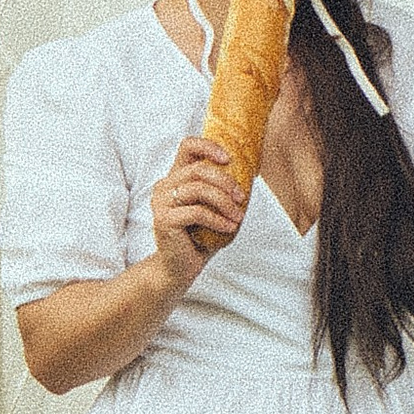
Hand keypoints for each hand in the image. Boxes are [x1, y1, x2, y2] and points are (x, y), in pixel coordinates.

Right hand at [150, 134, 245, 270]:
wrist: (179, 267)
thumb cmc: (199, 236)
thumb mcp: (213, 208)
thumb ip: (222, 189)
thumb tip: (251, 170)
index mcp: (175, 177)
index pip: (187, 146)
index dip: (209, 147)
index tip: (229, 159)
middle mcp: (164, 186)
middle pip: (198, 169)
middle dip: (225, 182)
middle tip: (242, 197)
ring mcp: (161, 203)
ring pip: (198, 189)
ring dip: (224, 202)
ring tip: (238, 216)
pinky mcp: (164, 220)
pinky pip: (197, 212)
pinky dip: (218, 219)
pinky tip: (229, 227)